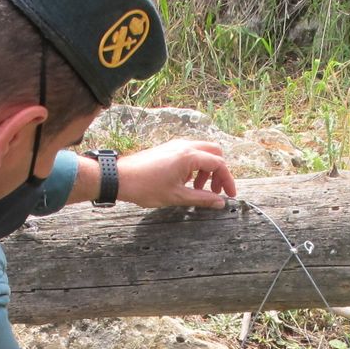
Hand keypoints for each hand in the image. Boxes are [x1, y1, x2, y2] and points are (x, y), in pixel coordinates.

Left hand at [118, 140, 237, 209]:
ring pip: (202, 153)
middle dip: (218, 172)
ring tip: (197, 189)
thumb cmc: (145, 186)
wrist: (120, 178)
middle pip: (214, 152)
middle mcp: (184, 146)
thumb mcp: (177, 196)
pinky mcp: (168, 149)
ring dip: (206, 170)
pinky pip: (189, 154)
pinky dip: (194, 167)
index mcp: (189, 156)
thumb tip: (220, 202)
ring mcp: (175, 146)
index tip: (229, 195)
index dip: (227, 180)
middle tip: (215, 190)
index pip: (218, 164)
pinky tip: (185, 182)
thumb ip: (202, 198)